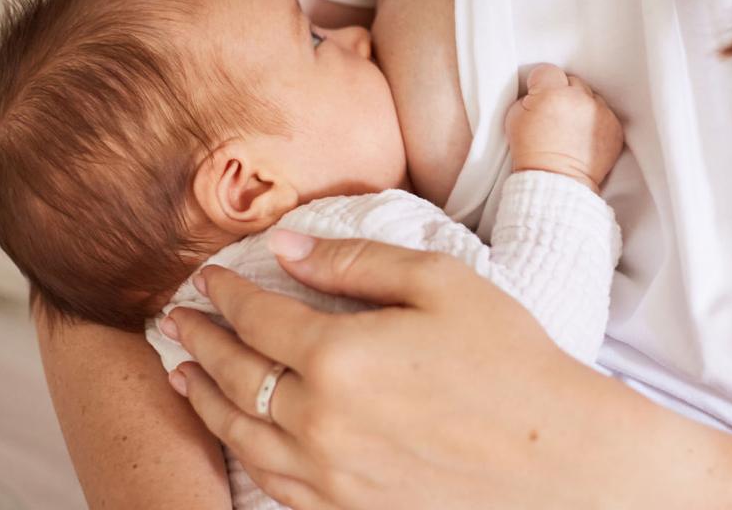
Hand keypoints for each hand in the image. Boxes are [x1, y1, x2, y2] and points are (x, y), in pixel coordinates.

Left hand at [162, 235, 647, 508]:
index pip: (258, 315)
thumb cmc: (509, 359)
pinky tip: (233, 433)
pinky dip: (238, 450)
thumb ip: (356, 261)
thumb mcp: (441, 282)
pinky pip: (270, 480)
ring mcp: (328, 473)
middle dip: (199, 340)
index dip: (227, 292)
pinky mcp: (345, 508)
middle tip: (174, 319)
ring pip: (239, 431)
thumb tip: (287, 247)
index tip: (209, 276)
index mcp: (340, 354)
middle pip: (235, 373)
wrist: (556, 458)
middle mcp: (319, 419)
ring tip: (179, 374)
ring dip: (200, 397)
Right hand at [505, 64, 623, 192]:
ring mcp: (600, 113)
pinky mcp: (614, 127)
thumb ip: (527, 97)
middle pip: (572, 81)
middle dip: (563, 93)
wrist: (556, 182)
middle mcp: (579, 99)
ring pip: (590, 96)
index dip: (540, 84)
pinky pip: (605, 113)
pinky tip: (583, 136)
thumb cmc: (531, 153)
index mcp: (552, 94)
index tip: (539, 96)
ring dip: (581, 106)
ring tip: (571, 127)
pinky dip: (595, 121)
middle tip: (555, 114)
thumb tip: (538, 92)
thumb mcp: (514, 118)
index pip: (548, 71)